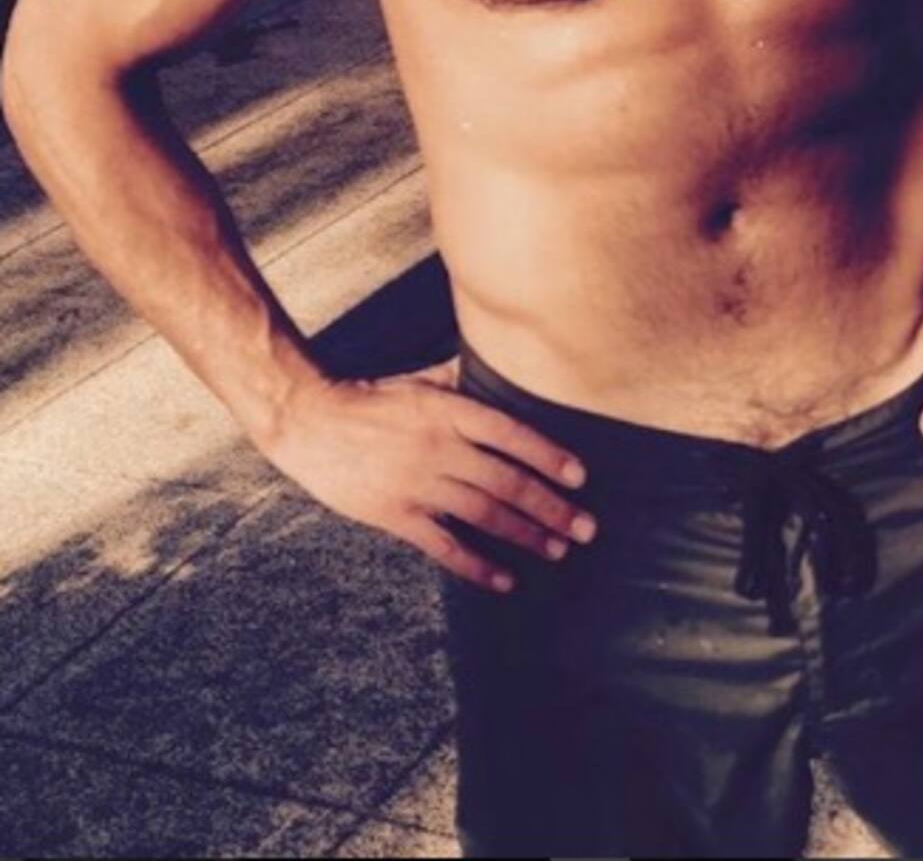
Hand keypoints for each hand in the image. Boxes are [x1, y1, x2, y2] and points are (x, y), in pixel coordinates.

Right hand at [260, 357, 595, 592]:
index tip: (580, 476)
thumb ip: (461, 379)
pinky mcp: (397, 514)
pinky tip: (505, 580)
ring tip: (559, 550)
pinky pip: (445, 546)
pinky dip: (478, 566)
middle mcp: (440, 447)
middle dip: (552, 506)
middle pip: (507, 481)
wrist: (310, 421)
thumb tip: (501, 369)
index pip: (512, 434)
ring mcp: (419, 484)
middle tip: (586, 528)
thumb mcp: (419, 380)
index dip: (549, 456)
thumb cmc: (369, 397)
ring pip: (485, 514)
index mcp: (450, 410)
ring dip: (526, 534)